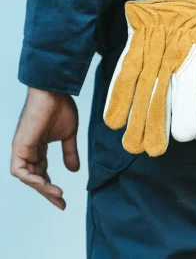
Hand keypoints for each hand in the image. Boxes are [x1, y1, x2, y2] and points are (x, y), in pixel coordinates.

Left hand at [11, 87, 79, 209]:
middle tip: (61, 204)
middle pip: (36, 178)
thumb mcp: (68, 136)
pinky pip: (20, 170)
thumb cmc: (61, 109)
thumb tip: (74, 171)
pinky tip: (44, 184)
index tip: (63, 199)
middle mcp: (29, 151)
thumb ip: (69, 153)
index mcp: (39, 148)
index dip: (51, 187)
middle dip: (47, 192)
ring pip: (27, 177)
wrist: (54, 93)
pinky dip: (31, 179)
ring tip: (57, 194)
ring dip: (42, 188)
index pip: (43, 173)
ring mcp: (23, 148)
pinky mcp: (20, 145)